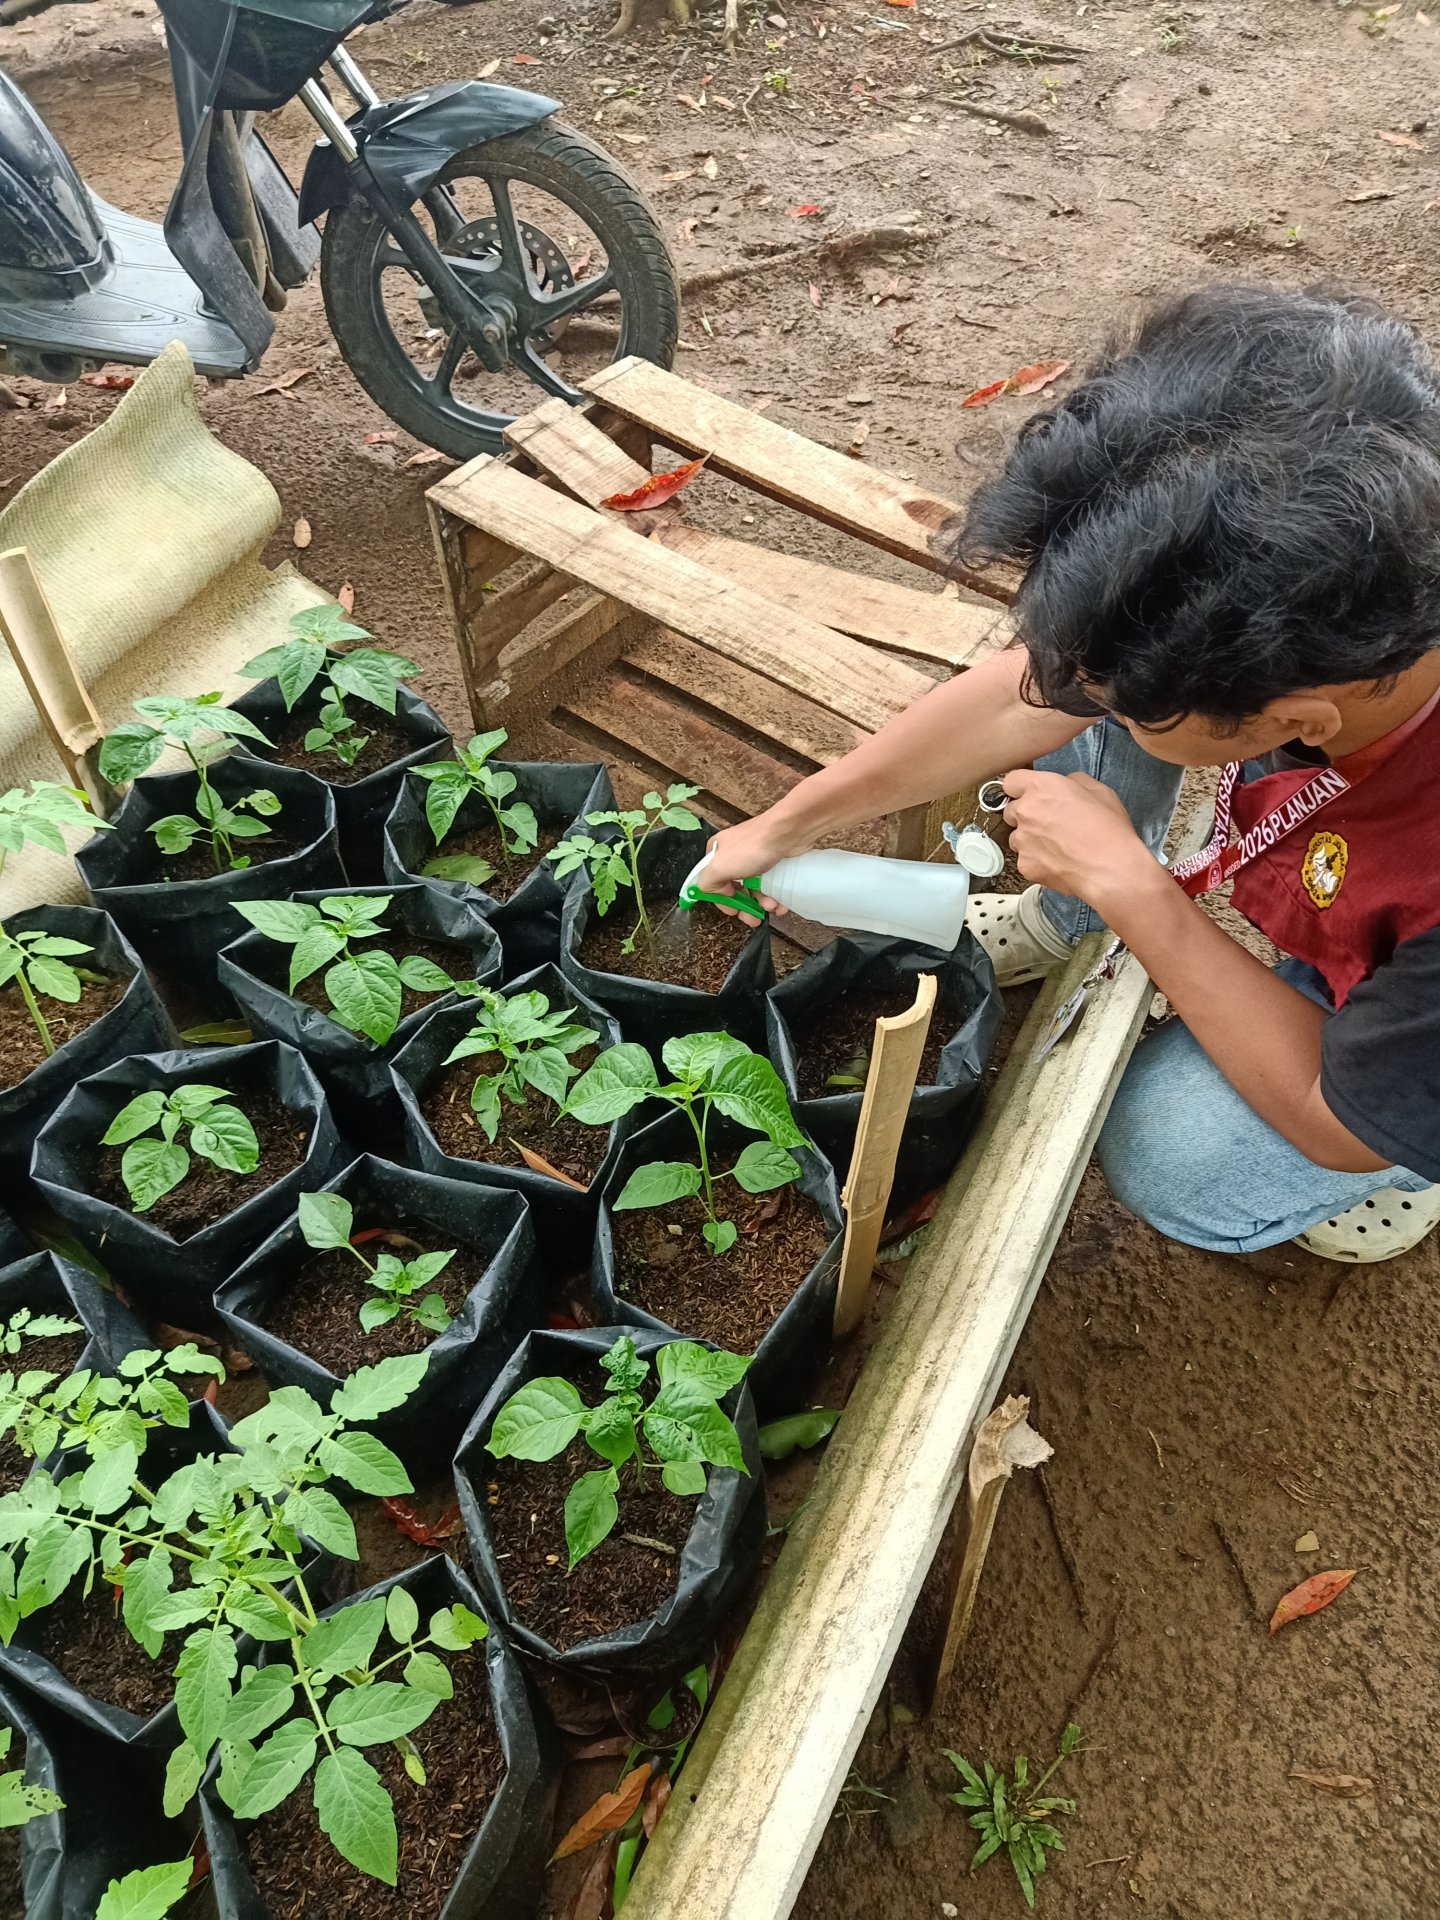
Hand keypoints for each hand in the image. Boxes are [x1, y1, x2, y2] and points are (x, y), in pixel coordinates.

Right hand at [698, 812, 812, 920]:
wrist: (788, 833)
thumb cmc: (753, 846)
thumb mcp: (719, 867)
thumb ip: (707, 883)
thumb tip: (714, 893)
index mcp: (718, 852)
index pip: (713, 882)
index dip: (722, 899)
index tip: (732, 910)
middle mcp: (736, 855)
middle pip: (736, 888)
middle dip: (745, 906)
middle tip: (752, 919)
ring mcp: (757, 858)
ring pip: (757, 889)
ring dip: (763, 904)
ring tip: (771, 906)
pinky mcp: (776, 862)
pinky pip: (773, 886)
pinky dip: (777, 898)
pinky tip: (780, 904)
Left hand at [1000, 768, 1158, 912]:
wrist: (1110, 868)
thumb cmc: (1109, 829)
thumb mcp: (1099, 791)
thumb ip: (1074, 781)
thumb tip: (1066, 784)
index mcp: (1041, 787)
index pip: (1011, 781)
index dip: (1020, 788)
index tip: (1030, 795)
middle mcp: (1026, 811)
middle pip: (1011, 810)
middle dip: (1026, 815)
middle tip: (1050, 823)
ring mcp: (1022, 840)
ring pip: (1016, 837)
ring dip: (1030, 839)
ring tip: (1057, 846)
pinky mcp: (1025, 865)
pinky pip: (1025, 859)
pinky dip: (1037, 861)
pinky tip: (1059, 862)